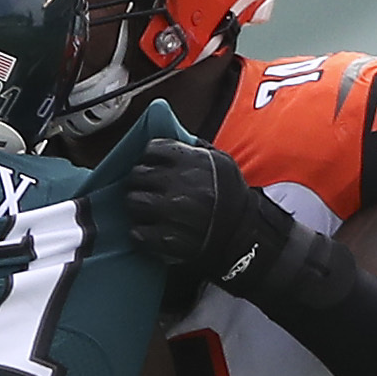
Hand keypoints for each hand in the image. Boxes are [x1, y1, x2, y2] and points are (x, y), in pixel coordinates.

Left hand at [124, 139, 332, 303]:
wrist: (243, 235)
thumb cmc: (230, 196)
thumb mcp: (222, 163)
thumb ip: (196, 150)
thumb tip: (174, 137)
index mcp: (192, 162)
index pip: (153, 149)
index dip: (151, 156)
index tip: (153, 163)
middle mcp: (178, 184)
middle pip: (138, 175)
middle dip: (141, 180)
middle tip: (148, 187)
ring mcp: (169, 212)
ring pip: (133, 201)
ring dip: (138, 204)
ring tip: (148, 207)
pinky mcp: (164, 238)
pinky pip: (137, 230)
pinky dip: (141, 230)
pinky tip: (152, 228)